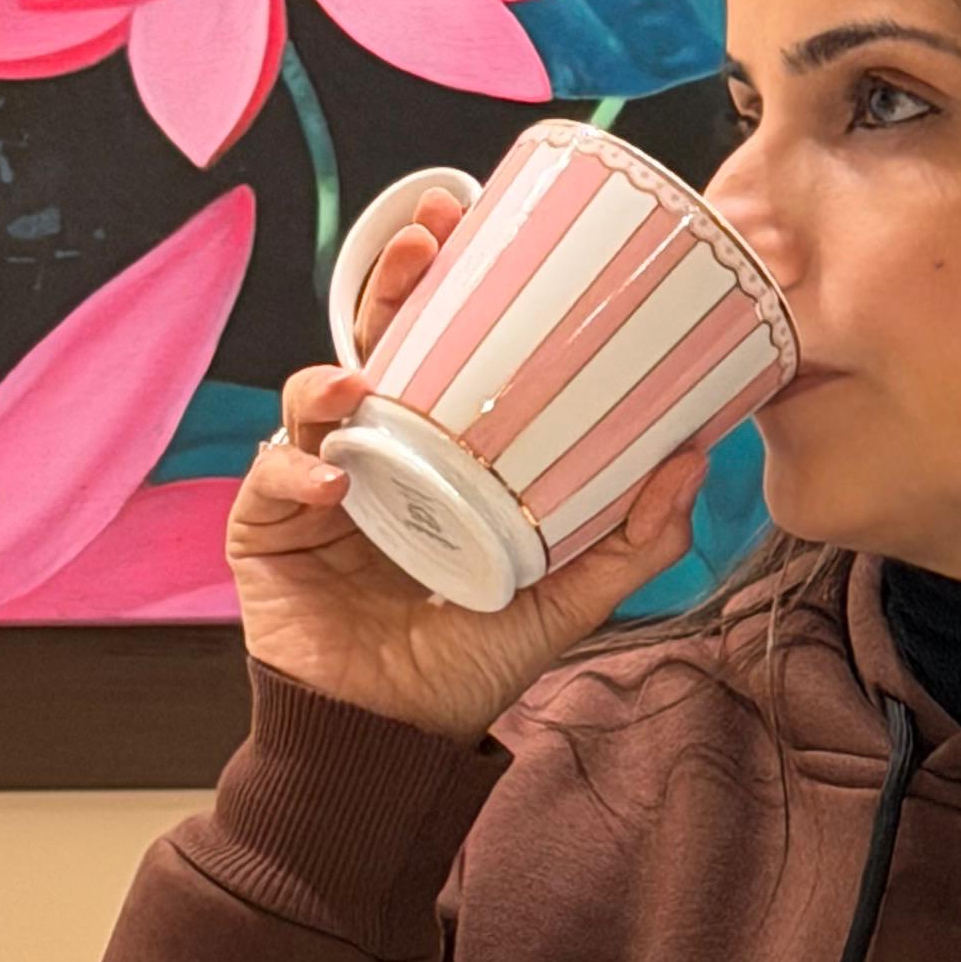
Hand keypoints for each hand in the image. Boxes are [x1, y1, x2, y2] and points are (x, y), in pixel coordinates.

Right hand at [225, 181, 713, 743]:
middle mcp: (374, 458)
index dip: (443, 285)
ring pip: (311, 404)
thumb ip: (633, 539)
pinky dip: (294, 475)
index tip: (465, 220)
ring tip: (362, 385)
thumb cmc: (470, 663)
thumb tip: (695, 458)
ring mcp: (314, 491)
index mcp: (436, 456)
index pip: (435, 351)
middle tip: (420, 242)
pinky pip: (271, 484)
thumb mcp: (566, 598)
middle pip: (371, 349)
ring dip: (330, 380)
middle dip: (387, 287)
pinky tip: (329, 486)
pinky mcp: (265, 533)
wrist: (397, 741)